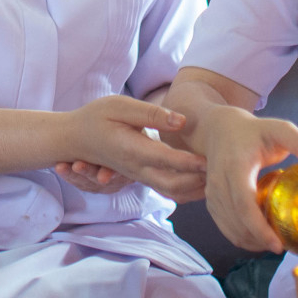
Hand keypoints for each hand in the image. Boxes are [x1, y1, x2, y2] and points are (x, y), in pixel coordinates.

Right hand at [53, 96, 205, 201]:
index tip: (210, 158)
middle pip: (172, 185)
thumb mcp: (119, 105)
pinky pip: (167, 190)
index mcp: (132, 149)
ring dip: (195, 189)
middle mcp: (136, 168)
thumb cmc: (97, 117)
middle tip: (222, 172)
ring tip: (219, 179)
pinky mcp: (142, 177)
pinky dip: (187, 190)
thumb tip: (180, 121)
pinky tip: (203, 181)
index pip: (165, 160)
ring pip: (171, 192)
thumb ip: (150, 114)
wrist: (75, 138)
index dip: (189, 162)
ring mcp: (139, 176)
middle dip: (198, 182)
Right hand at [195, 107, 297, 253]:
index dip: (259, 228)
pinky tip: (260, 239)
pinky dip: (242, 238)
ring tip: (276, 243)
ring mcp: (212, 194)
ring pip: (230, 229)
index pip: (244, 204)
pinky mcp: (211, 202)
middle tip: (286, 247)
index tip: (278, 245)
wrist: (219, 130)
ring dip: (252, 242)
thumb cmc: (253, 132)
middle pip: (237, 222)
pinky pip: (225, 228)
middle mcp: (219, 183)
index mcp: (235, 166)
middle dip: (260, 241)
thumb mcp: (278, 128)